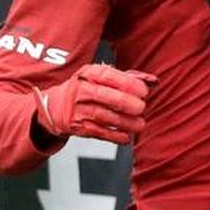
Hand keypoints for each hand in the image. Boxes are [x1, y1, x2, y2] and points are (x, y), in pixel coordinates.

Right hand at [35, 63, 155, 145]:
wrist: (55, 106)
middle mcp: (80, 90)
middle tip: (142, 107)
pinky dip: (113, 136)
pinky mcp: (77, 128)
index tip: (144, 91)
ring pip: (102, 116)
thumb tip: (153, 82)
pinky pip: (97, 132)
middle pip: (104, 97)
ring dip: (123, 122)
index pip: (108, 76)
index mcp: (88, 73)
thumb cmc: (86, 88)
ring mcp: (77, 110)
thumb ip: (127, 78)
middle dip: (125, 103)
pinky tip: (126, 137)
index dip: (127, 84)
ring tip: (140, 125)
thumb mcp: (101, 77)